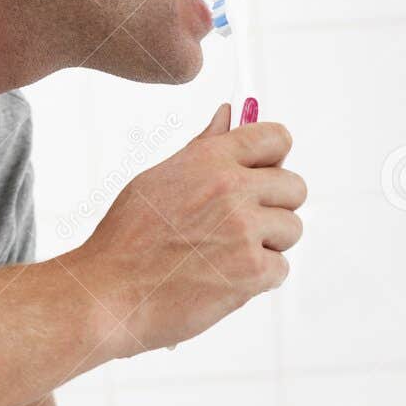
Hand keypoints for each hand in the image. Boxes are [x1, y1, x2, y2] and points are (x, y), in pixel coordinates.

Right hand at [80, 104, 304, 356]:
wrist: (110, 292)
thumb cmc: (127, 240)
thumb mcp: (159, 179)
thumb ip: (203, 148)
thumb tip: (228, 113)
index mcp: (210, 159)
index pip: (276, 138)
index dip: (275, 158)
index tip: (265, 174)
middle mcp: (232, 188)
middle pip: (295, 187)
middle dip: (276, 207)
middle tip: (243, 227)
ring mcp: (245, 229)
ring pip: (292, 229)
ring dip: (269, 245)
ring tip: (229, 255)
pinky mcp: (252, 270)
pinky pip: (281, 269)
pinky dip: (259, 280)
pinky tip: (226, 279)